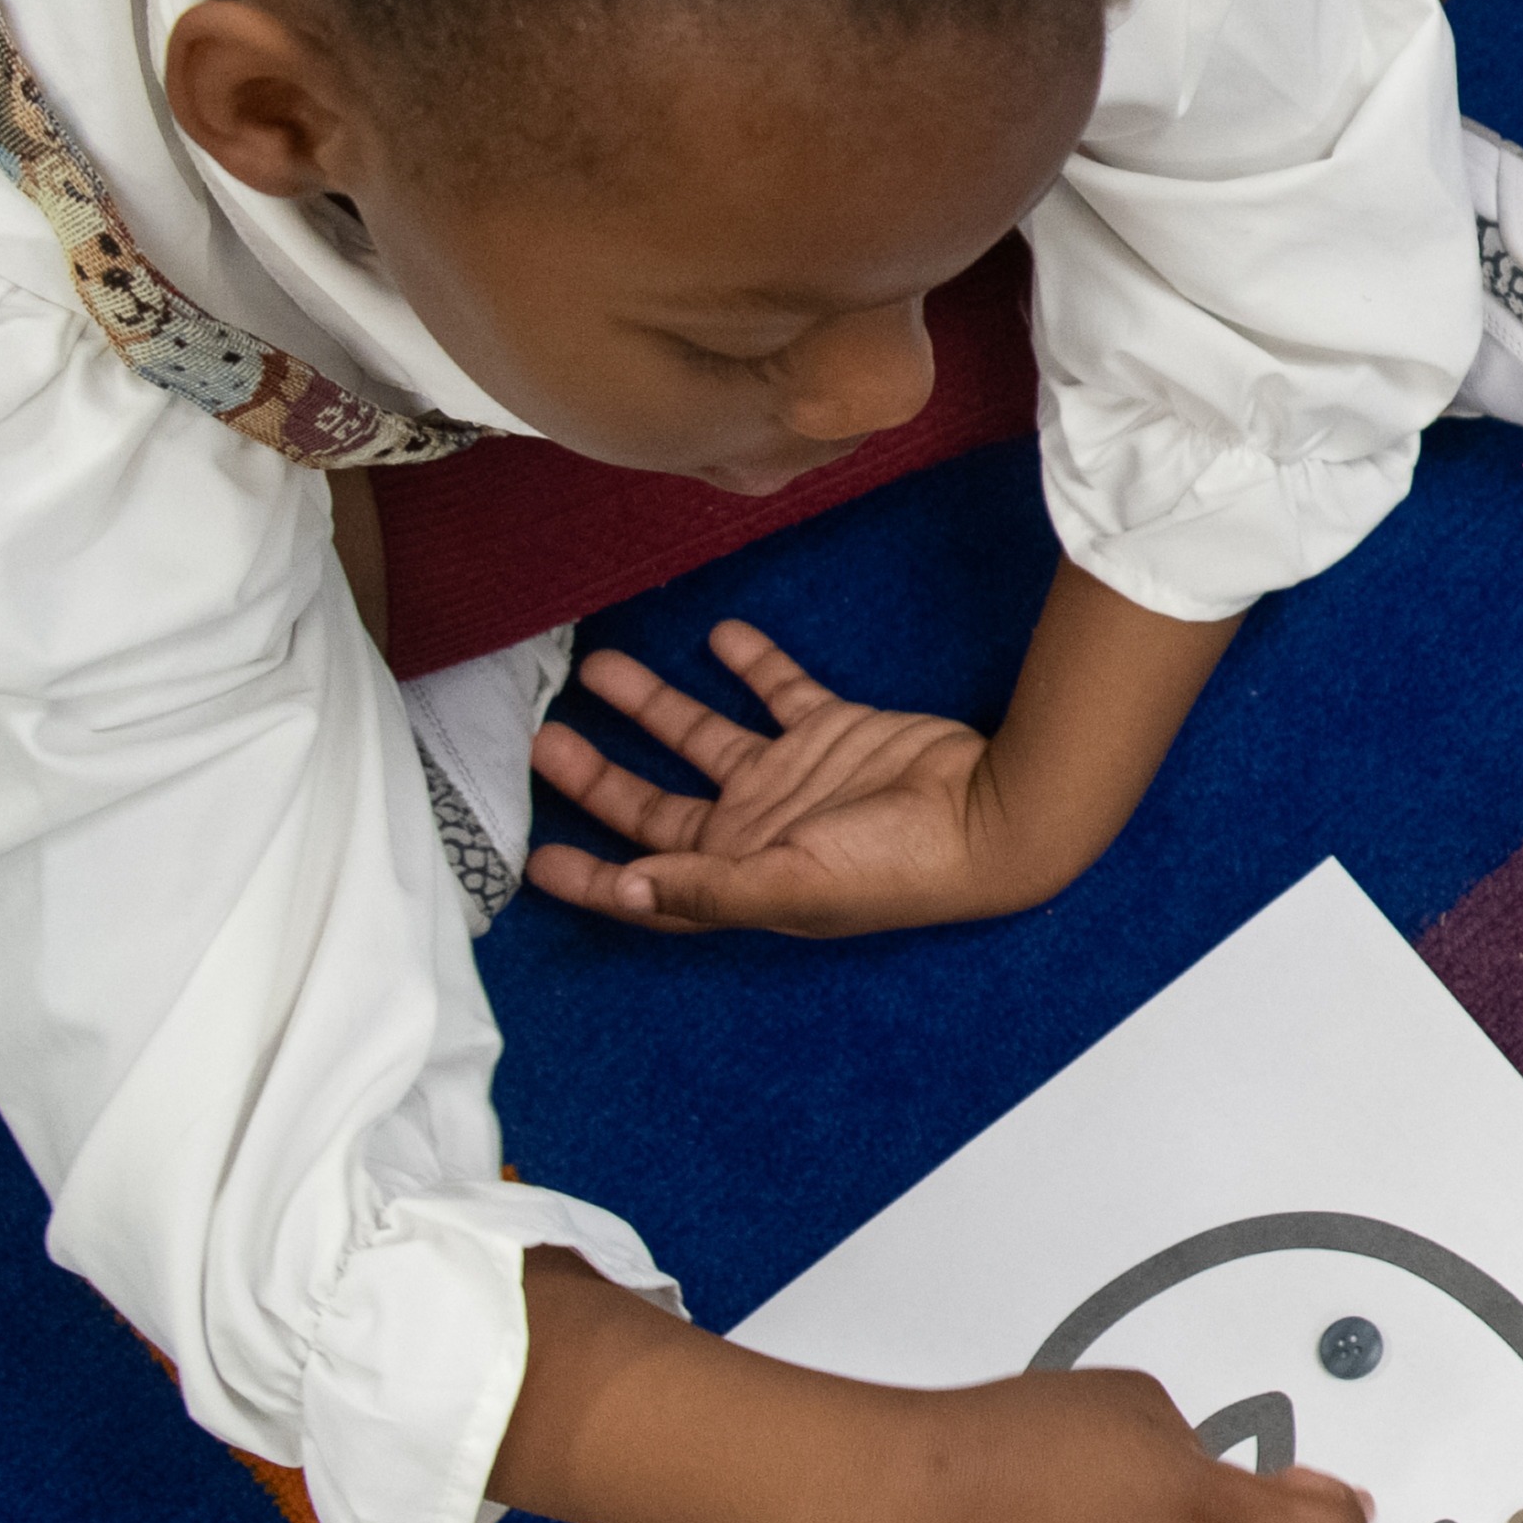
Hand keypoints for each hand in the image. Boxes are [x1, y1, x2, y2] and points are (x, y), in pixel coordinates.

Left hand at [526, 618, 1057, 935]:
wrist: (988, 815)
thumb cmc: (894, 869)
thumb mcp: (791, 886)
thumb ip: (707, 887)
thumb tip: (627, 887)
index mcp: (738, 876)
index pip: (647, 884)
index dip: (592, 879)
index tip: (533, 861)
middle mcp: (754, 828)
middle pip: (656, 806)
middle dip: (598, 779)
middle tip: (546, 741)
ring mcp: (790, 777)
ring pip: (701, 737)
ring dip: (652, 705)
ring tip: (601, 668)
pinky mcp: (830, 731)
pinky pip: (776, 691)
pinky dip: (748, 663)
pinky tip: (718, 635)